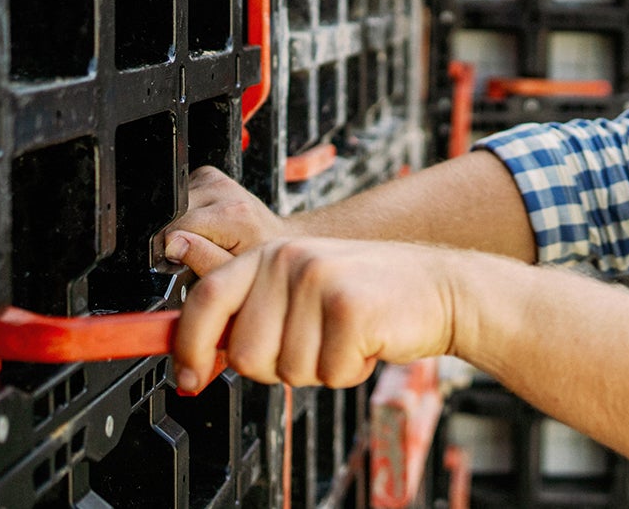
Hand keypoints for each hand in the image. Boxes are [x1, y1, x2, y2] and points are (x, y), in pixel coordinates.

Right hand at [159, 166, 285, 272]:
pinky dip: (186, 212)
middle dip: (179, 237)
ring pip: (172, 207)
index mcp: (233, 214)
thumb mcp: (231, 269)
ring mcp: (215, 179)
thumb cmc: (256, 256)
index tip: (192, 259)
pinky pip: (179, 198)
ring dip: (183, 224)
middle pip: (173, 218)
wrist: (274, 236)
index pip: (176, 231)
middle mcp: (223, 190)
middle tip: (207, 247)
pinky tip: (206, 221)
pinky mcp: (207, 175)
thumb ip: (202, 259)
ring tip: (210, 233)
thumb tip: (173, 244)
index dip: (175, 251)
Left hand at [172, 238, 461, 392]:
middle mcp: (289, 260)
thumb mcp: (300, 290)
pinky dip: (350, 372)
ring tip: (345, 338)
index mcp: (269, 253)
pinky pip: (328, 374)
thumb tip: (197, 355)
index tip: (188, 376)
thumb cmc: (369, 295)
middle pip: (245, 352)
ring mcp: (319, 280)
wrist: (440, 288)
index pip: (206, 299)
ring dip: (320, 369)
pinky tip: (367, 343)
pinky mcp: (350, 308)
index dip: (189, 346)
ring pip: (287, 370)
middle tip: (315, 344)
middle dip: (279, 366)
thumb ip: (250, 313)